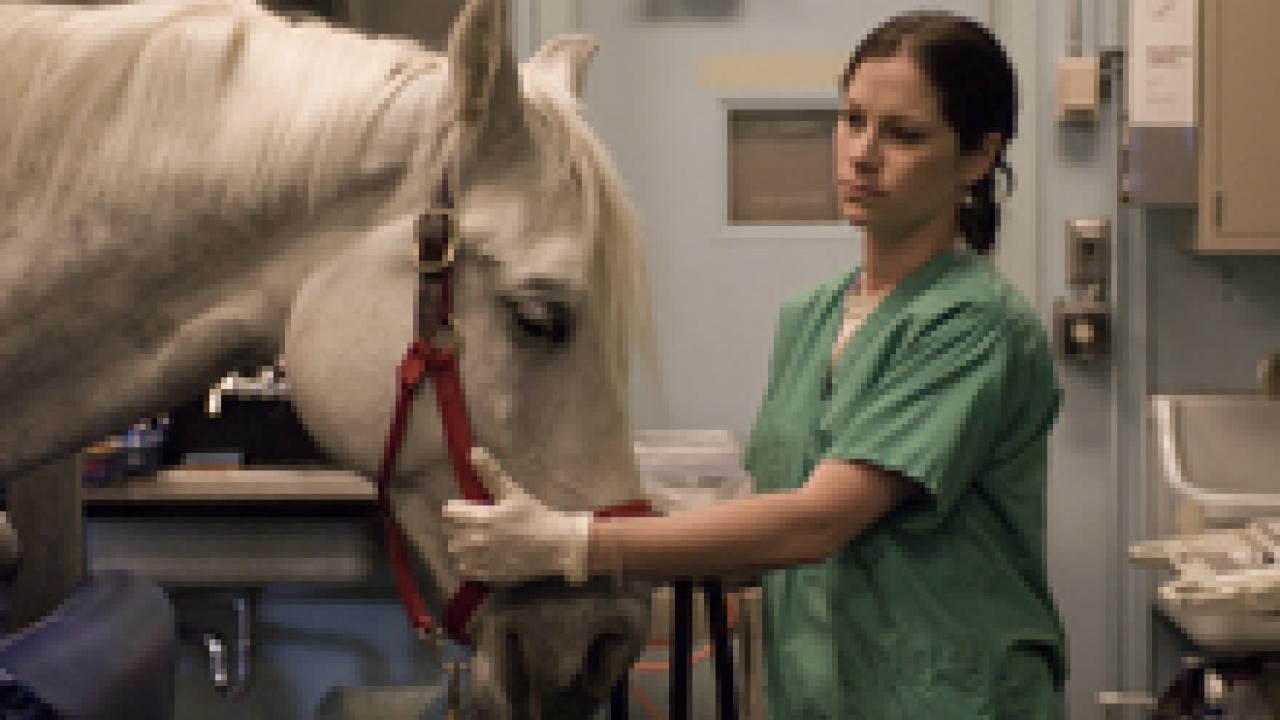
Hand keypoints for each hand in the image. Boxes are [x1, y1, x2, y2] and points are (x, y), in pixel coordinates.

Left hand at [442, 447, 591, 584]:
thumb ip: (490, 472)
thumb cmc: (536, 515)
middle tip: (472, 524)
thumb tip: (473, 451)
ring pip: (456, 553)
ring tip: (473, 541)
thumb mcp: (513, 491)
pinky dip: (467, 564)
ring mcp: (484, 560)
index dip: (455, 509)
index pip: (450, 513)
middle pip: (450, 533)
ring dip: (460, 546)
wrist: (556, 545)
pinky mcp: (490, 575)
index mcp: (484, 517)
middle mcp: (480, 540)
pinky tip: (479, 557)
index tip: (465, 509)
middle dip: (458, 527)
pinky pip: (466, 571)